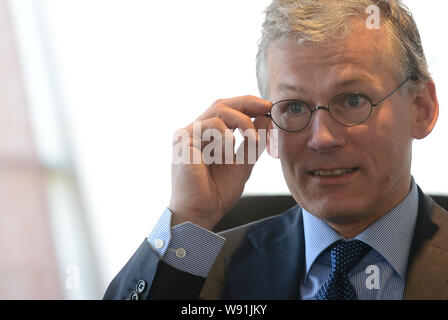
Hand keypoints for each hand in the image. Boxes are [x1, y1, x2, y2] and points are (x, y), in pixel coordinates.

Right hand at [169, 95, 271, 229]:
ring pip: (219, 110)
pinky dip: (226, 136)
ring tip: (253, 141)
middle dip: (247, 103)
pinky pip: (209, 125)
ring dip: (242, 122)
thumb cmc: (218, 192)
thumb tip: (265, 118)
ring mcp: (188, 134)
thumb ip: (253, 142)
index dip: (248, 105)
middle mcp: (197, 131)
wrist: (202, 212)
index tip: (268, 107)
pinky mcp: (183, 139)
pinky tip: (229, 153)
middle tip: (266, 107)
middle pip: (222, 104)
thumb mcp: (244, 163)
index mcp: (209, 136)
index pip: (228, 110)